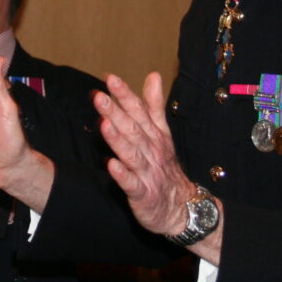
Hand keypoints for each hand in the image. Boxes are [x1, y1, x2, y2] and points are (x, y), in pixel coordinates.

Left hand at [94, 72, 197, 236]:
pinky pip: (133, 184)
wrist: (183, 207)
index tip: (110, 79)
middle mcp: (151, 151)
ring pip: (132, 154)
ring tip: (104, 124)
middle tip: (99, 97)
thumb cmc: (165, 167)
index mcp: (154, 135)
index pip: (139, 111)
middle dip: (116, 112)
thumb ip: (154, 105)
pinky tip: (111, 165)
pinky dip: (123, 175)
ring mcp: (148, 173)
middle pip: (133, 129)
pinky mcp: (144, 194)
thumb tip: (153, 75)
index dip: (125, 95)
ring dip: (118, 139)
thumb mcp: (163, 133)